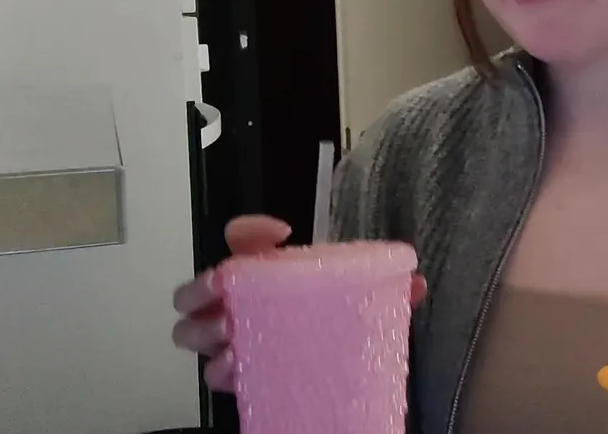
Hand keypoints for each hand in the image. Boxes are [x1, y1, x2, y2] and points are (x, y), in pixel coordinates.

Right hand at [171, 214, 427, 390]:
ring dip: (206, 330)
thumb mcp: (357, 297)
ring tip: (231, 334)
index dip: (250, 232)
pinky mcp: (242, 375)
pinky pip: (218, 374)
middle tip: (224, 291)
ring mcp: (235, 340)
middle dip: (200, 290)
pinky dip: (225, 370)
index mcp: (266, 275)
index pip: (241, 239)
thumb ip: (384, 288)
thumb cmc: (334, 319)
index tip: (277, 234)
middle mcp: (241, 305)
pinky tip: (240, 366)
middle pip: (192, 291)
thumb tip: (415, 283)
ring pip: (192, 333)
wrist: (338, 363)